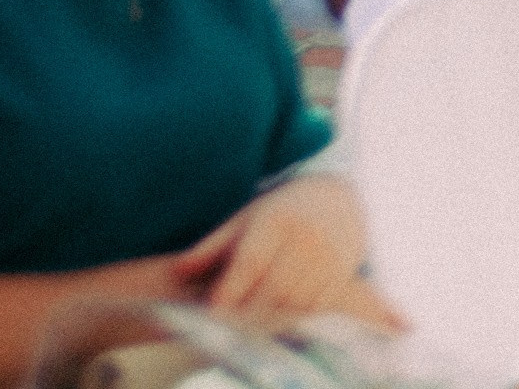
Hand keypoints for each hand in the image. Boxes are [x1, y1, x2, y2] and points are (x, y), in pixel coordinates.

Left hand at [173, 175, 381, 324]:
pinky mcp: (341, 272)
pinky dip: (296, 314)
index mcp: (277, 220)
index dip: (230, 292)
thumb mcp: (244, 220)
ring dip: (272, 314)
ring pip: (293, 302)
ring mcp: (328, 255)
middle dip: (248, 310)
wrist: (337, 197)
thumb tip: (176, 270)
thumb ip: (211, 247)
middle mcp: (306, 236)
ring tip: (256, 315)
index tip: (213, 311)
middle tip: (232, 321)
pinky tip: (283, 307)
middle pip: (271, 289)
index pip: (250, 263)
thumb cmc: (282, 212)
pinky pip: (314, 306)